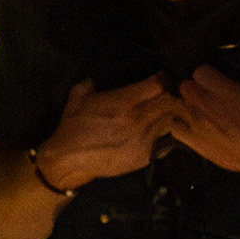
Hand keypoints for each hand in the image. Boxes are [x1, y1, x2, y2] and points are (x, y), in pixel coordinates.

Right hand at [36, 76, 177, 188]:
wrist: (68, 160)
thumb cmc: (73, 126)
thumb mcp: (79, 95)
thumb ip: (92, 82)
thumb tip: (97, 78)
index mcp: (124, 102)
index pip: (158, 85)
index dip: (161, 80)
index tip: (159, 80)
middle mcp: (138, 120)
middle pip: (170, 102)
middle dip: (169, 96)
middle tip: (164, 96)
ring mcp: (144, 140)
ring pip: (171, 121)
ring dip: (169, 115)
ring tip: (163, 113)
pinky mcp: (145, 157)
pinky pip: (165, 140)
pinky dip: (164, 133)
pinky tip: (158, 131)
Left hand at [163, 63, 239, 179]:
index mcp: (224, 89)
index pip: (199, 71)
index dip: (207, 76)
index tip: (215, 82)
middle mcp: (207, 103)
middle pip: (186, 86)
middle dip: (195, 89)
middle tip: (207, 97)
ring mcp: (199, 124)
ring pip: (180, 105)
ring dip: (188, 107)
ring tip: (200, 112)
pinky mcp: (196, 142)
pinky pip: (175, 128)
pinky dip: (181, 126)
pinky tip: (191, 127)